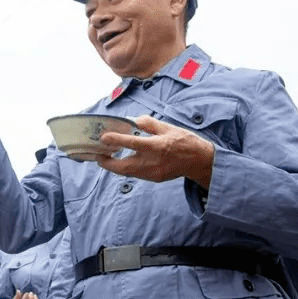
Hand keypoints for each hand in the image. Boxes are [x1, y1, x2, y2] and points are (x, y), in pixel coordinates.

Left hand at [97, 116, 214, 188]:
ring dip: (114, 166)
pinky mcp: (153, 178)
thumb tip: (132, 120)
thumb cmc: (184, 142)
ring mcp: (152, 172)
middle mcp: (152, 162)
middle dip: (106, 162)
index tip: (103, 137)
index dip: (115, 140)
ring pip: (126, 172)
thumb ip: (149, 124)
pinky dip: (126, 168)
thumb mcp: (168, 127)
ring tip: (106, 157)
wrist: (199, 161)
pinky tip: (122, 161)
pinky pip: (135, 174)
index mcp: (156, 146)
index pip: (131, 143)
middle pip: (122, 166)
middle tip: (98, 154)